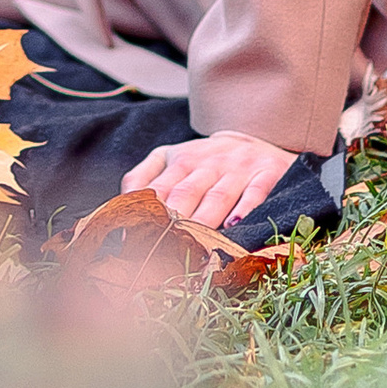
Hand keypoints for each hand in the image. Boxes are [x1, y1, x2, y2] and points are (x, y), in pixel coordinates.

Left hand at [122, 130, 296, 232]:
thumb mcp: (170, 157)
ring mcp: (238, 168)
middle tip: (162, 250)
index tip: (135, 239)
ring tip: (193, 243)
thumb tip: (119, 205)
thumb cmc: (205, 159)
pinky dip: (245, 208)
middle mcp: (208, 162)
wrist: (256, 137)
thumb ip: (142, 176)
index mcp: (180, 159)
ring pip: (218, 196)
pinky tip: (235, 225)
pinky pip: (256, 192)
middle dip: (173, 222)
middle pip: (186, 194)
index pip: (159, 187)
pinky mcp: (267, 172)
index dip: (146, 213)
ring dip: (205, 220)